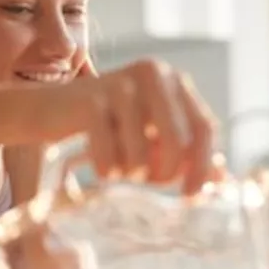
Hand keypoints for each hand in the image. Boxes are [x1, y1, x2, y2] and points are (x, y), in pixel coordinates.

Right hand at [40, 59, 215, 194]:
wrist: (45, 109)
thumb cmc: (106, 126)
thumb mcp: (151, 136)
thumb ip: (187, 153)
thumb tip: (223, 178)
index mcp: (174, 80)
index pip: (205, 128)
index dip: (203, 167)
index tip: (190, 196)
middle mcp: (153, 73)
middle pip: (178, 144)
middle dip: (163, 174)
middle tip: (146, 181)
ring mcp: (122, 84)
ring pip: (143, 155)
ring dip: (130, 173)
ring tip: (118, 166)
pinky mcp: (90, 100)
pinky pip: (110, 156)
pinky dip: (106, 171)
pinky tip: (100, 166)